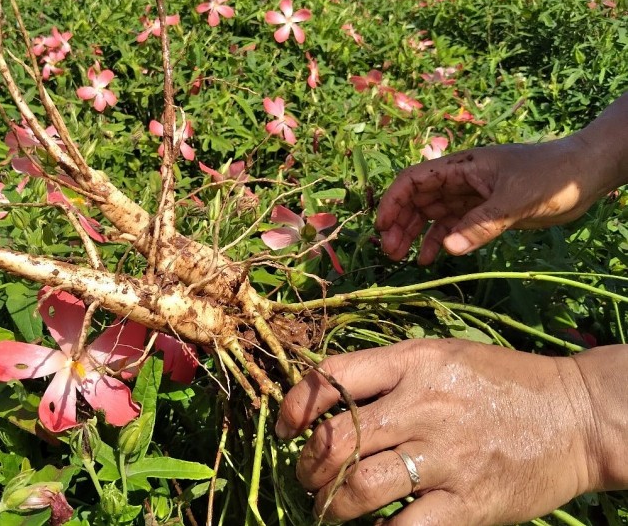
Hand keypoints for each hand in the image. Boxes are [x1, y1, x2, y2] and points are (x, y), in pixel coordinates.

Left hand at [275, 339, 595, 524]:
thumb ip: (386, 371)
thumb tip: (325, 397)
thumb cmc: (501, 380)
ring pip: (360, 487)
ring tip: (328, 508)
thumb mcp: (441, 354)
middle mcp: (424, 405)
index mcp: (413, 362)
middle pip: (337, 441)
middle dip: (307, 466)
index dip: (294, 406)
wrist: (576, 414)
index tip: (284, 429)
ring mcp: (446, 456)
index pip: (332, 378)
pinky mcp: (470, 502)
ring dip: (330, 505)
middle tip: (307, 478)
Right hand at [375, 136, 607, 263]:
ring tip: (402, 257)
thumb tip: (446, 250)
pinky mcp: (485, 213)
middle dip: (400, 223)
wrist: (586, 175)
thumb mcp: (514, 200)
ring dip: (415, 234)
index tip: (383, 227)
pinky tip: (432, 259)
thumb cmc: (550, 176)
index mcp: (462, 167)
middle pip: (418, 200)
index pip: (415, 180)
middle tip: (390, 251)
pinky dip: (441, 241)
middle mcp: (461, 181)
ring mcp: (472, 197)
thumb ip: (480, 225)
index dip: (394, 201)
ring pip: (433, 215)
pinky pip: (454, 227)